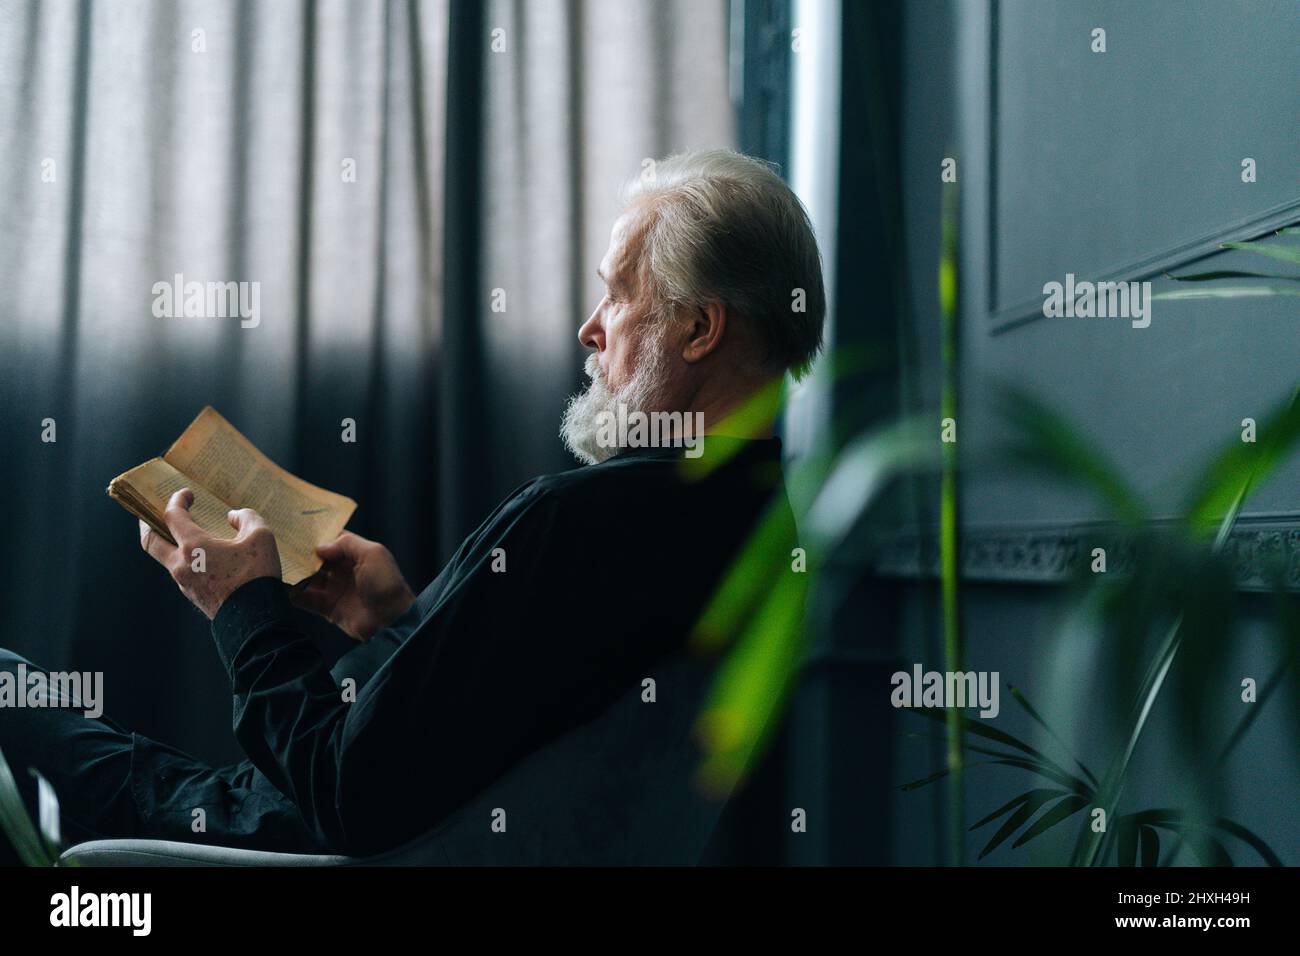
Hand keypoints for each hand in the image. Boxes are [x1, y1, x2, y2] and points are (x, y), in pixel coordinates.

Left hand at [140, 489, 282, 618]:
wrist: (255, 618)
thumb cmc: (257, 575)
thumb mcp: (261, 537)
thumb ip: (246, 518)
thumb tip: (232, 517)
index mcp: (194, 546)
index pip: (173, 516)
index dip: (177, 500)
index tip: (187, 494)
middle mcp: (181, 564)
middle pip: (150, 541)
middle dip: (147, 524)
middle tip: (154, 514)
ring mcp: (185, 583)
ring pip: (166, 559)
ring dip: (170, 544)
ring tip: (185, 536)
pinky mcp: (194, 596)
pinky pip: (182, 573)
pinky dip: (186, 560)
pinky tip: (205, 559)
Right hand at [291, 532, 414, 641]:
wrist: (391, 620)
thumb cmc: (386, 583)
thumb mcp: (373, 554)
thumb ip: (347, 544)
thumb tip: (320, 547)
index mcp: (357, 555)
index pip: (333, 541)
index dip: (317, 535)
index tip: (296, 528)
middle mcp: (344, 570)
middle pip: (317, 559)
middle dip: (301, 554)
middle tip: (279, 546)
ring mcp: (336, 589)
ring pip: (309, 578)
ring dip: (296, 574)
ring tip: (276, 565)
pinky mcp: (329, 608)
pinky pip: (307, 599)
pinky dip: (295, 595)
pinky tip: (282, 588)